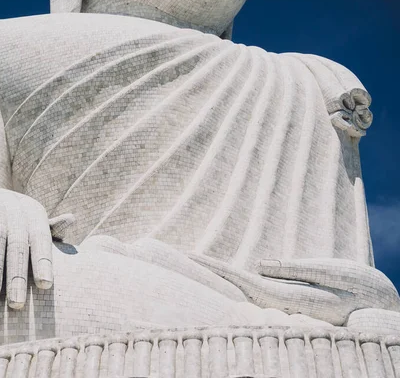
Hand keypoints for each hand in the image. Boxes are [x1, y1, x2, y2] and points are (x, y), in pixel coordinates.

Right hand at [0, 185, 71, 308]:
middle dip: (18, 273)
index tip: (45, 286)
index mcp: (32, 211)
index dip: (43, 260)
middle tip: (17, 304)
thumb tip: (71, 219)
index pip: (41, 238)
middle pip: (19, 240)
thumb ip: (46, 232)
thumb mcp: (22, 230)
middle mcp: (13, 202)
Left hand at [188, 254, 399, 325]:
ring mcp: (283, 299)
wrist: (382, 305)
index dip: (213, 267)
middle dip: (208, 270)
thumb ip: (295, 270)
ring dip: (220, 274)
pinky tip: (227, 273)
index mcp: (285, 296)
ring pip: (243, 285)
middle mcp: (279, 301)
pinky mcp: (291, 295)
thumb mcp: (332, 273)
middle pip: (234, 283)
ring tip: (195, 260)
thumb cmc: (361, 287)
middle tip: (180, 255)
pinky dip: (238, 276)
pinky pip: (257, 284)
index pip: (239, 280)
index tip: (189, 256)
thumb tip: (259, 265)